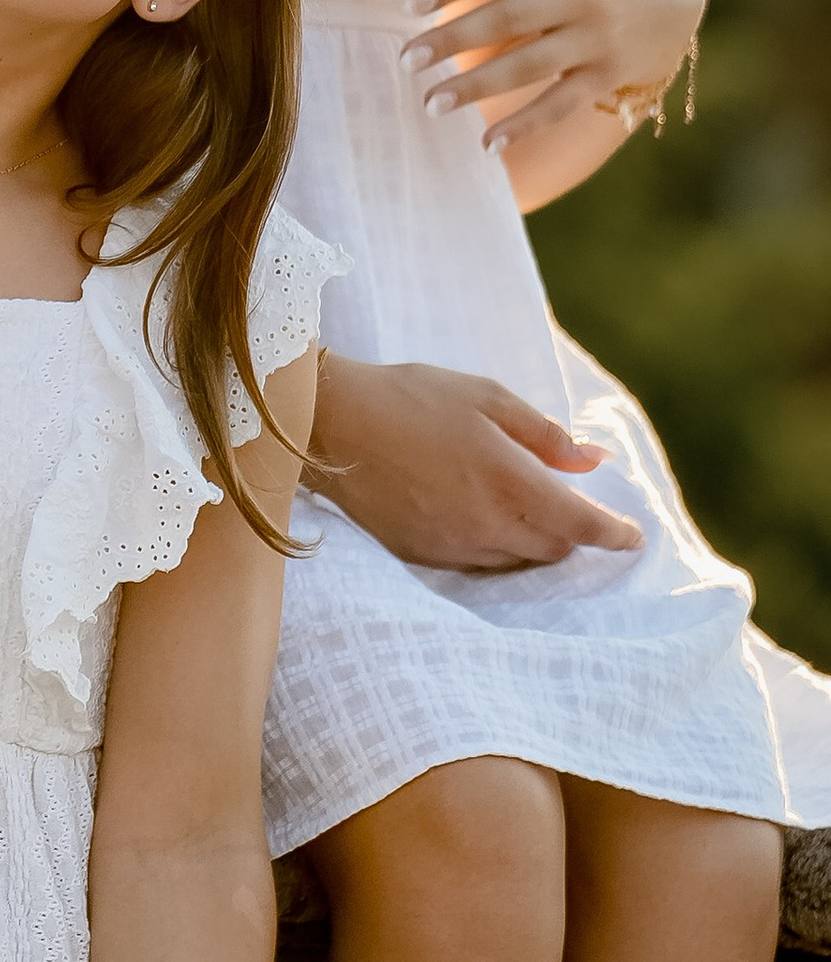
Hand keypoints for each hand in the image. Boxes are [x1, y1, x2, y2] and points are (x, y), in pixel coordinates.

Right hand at [309, 352, 640, 570]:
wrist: (330, 424)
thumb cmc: (411, 398)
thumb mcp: (488, 398)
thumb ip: (546, 436)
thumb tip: (594, 461)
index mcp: (510, 481)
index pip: (580, 524)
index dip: (613, 534)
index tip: (632, 536)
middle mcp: (486, 524)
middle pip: (552, 550)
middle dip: (572, 535)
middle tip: (573, 511)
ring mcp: (451, 545)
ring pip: (515, 561)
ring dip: (534, 543)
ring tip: (525, 512)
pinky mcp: (421, 555)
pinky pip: (476, 563)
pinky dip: (495, 548)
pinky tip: (484, 521)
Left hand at [403, 0, 701, 163]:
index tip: (409, 6)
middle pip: (508, 19)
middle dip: (453, 41)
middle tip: (405, 61)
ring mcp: (599, 36)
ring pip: (529, 66)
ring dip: (477, 87)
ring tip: (430, 104)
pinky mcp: (610, 73)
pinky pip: (562, 104)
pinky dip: (526, 126)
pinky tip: (487, 145)